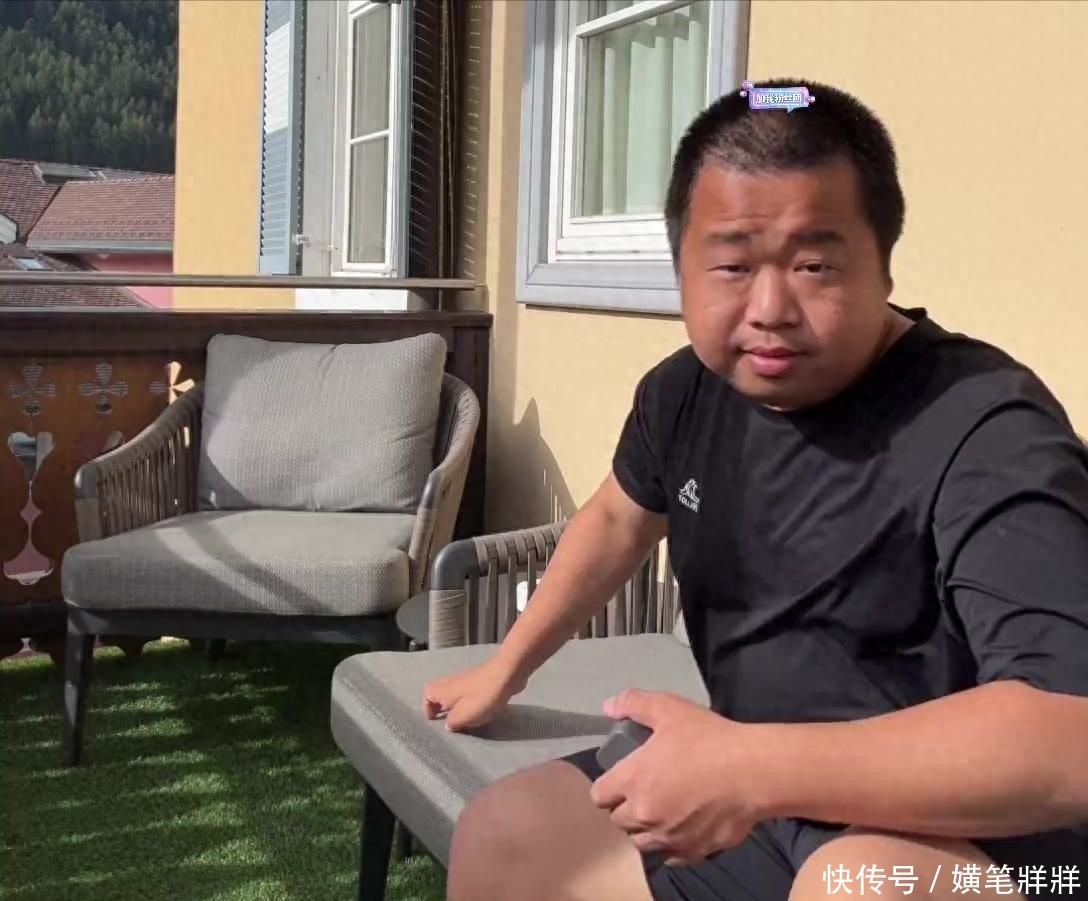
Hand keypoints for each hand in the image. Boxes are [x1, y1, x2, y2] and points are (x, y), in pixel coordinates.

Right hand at [422, 658, 526, 731]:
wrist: (506, 675)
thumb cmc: (481, 696)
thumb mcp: (462, 716)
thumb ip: (452, 723)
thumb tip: (447, 725)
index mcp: (442, 690)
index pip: (426, 696)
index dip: (428, 709)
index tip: (436, 721)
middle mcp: (451, 683)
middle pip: (441, 697)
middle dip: (446, 711)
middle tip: (455, 725)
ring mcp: (467, 681)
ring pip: (457, 697)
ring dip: (461, 709)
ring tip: (470, 721)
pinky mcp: (481, 682)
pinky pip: (472, 695)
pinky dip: (474, 705)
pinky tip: (484, 712)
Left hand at [589, 690, 763, 864]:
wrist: (753, 772)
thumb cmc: (708, 739)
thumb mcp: (669, 709)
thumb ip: (635, 704)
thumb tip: (609, 706)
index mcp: (632, 780)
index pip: (599, 796)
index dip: (607, 787)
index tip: (619, 780)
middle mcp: (644, 814)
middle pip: (618, 821)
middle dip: (625, 808)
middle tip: (642, 792)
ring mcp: (668, 837)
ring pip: (642, 842)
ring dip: (645, 829)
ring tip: (660, 812)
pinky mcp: (693, 851)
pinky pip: (671, 856)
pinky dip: (672, 845)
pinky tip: (682, 829)